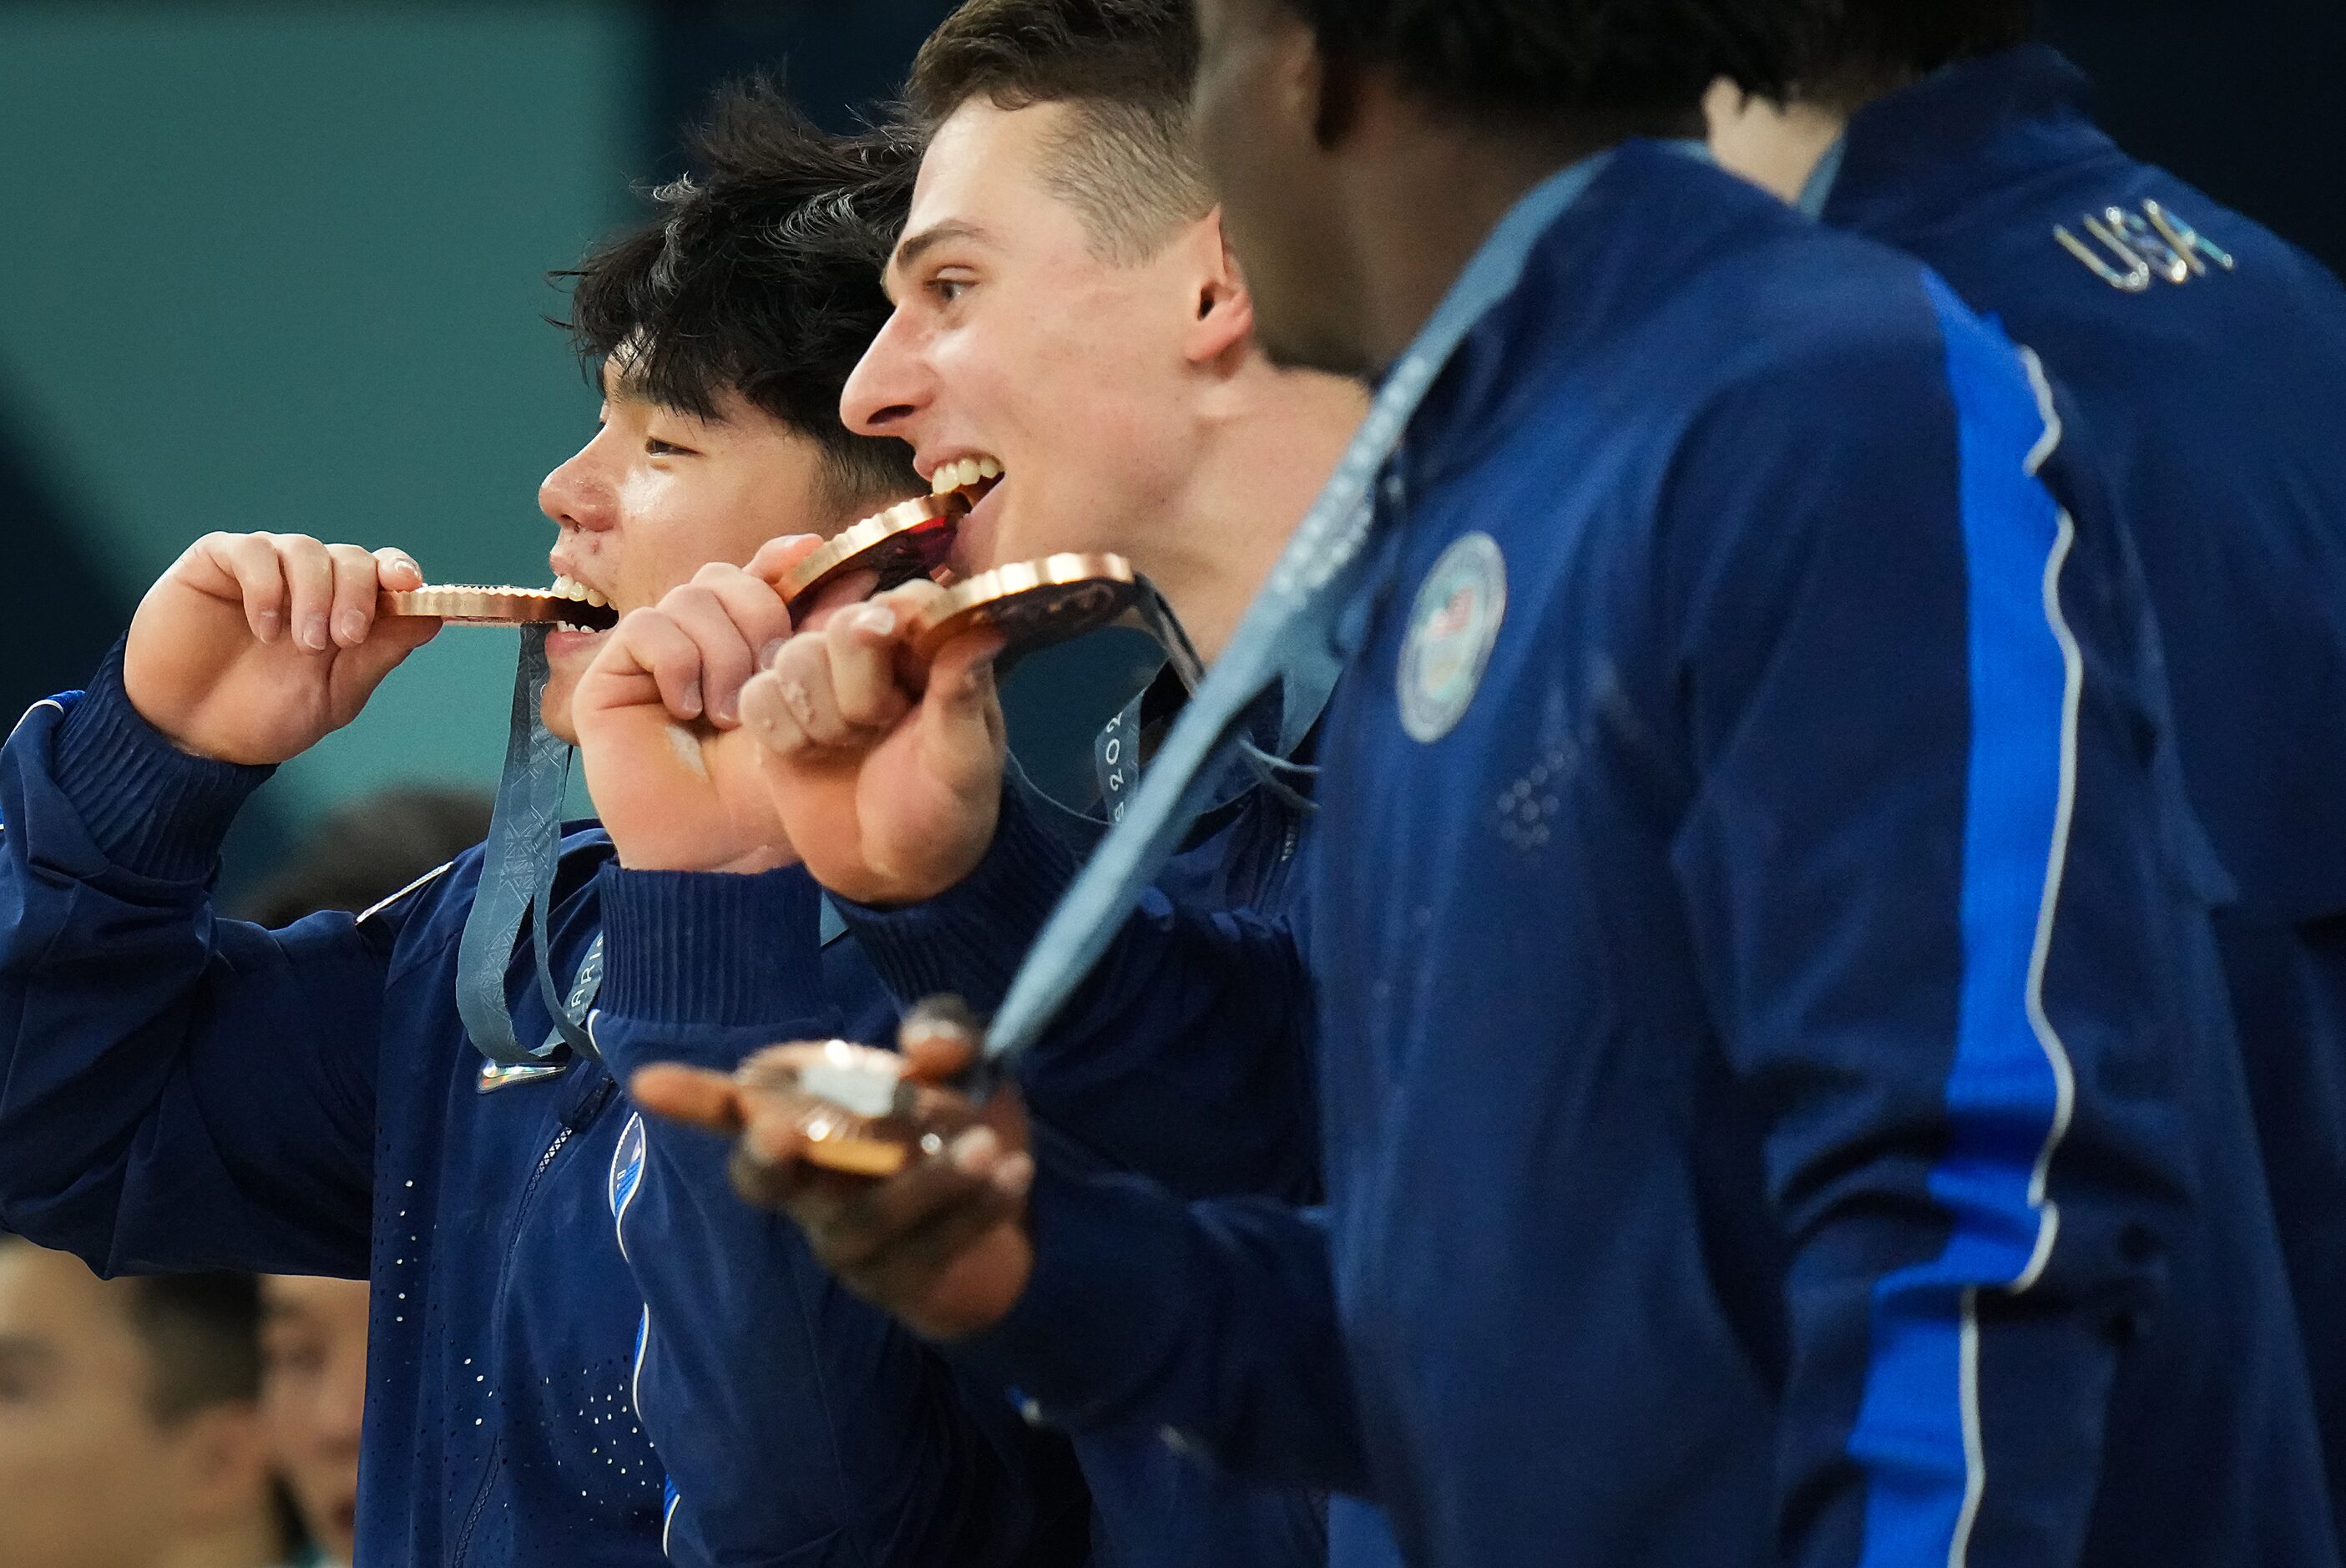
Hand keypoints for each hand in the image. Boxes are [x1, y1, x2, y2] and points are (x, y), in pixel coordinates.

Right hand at [122, 532, 439, 764]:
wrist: (191, 736)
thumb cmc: (265, 716)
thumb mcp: (336, 694)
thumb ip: (380, 654)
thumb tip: (433, 617)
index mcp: (344, 610)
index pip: (383, 572)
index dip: (400, 571)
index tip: (409, 586)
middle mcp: (308, 582)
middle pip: (352, 557)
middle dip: (357, 593)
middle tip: (345, 638)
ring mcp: (263, 568)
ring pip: (306, 549)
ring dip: (314, 594)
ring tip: (302, 643)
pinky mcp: (215, 562)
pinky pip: (251, 550)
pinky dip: (266, 586)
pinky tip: (265, 628)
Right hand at [572, 538, 825, 874]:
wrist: (717, 848)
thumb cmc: (764, 792)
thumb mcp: (807, 706)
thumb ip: (821, 638)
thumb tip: (859, 570)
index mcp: (744, 643)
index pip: (759, 575)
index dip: (782, 559)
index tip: (811, 552)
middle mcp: (697, 641)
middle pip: (725, 578)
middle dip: (759, 616)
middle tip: (770, 677)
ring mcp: (653, 655)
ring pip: (690, 597)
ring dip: (721, 652)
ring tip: (728, 714)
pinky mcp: (612, 674)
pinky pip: (648, 628)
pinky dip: (678, 662)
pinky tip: (687, 709)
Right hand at [630, 1000, 1034, 1341]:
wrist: (1009, 1201)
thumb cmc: (959, 1118)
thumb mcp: (964, 1062)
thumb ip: (945, 1036)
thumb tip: (924, 1046)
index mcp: (805, 1115)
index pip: (735, 1107)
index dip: (693, 1099)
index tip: (646, 1081)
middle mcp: (806, 1183)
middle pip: (763, 1179)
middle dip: (770, 1154)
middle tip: (787, 1130)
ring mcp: (840, 1240)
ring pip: (858, 1221)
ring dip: (925, 1181)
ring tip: (990, 1143)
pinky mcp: (891, 1284)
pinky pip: (920, 1254)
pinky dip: (971, 1211)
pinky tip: (1014, 1177)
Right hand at [739, 580, 1007, 905]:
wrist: (892, 871)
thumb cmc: (945, 815)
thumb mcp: (964, 762)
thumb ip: (962, 694)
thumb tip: (984, 631)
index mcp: (932, 652)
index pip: (908, 601)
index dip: (894, 625)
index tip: (894, 665)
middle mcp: (875, 653)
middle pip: (841, 626)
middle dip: (856, 690)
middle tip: (877, 728)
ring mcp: (822, 679)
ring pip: (793, 657)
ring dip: (818, 716)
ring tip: (847, 746)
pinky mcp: (778, 712)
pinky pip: (757, 695)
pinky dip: (781, 733)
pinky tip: (809, 757)